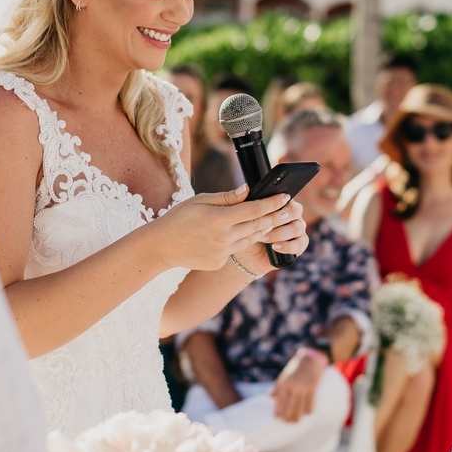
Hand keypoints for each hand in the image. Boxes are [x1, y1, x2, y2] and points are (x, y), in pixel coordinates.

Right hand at [149, 186, 300, 272]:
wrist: (162, 246)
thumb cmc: (179, 218)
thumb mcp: (201, 201)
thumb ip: (227, 197)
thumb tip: (249, 189)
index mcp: (219, 219)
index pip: (255, 209)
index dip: (273, 203)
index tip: (286, 197)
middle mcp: (224, 238)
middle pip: (258, 225)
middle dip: (275, 216)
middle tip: (289, 208)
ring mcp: (222, 252)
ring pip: (251, 238)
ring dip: (264, 228)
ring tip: (272, 219)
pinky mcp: (219, 262)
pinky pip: (237, 248)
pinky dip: (243, 239)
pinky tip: (245, 232)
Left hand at [230, 192, 308, 275]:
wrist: (245, 253)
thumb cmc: (243, 229)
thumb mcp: (237, 215)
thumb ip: (238, 200)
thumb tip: (245, 188)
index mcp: (281, 203)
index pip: (287, 198)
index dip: (278, 204)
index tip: (266, 210)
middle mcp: (292, 215)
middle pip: (296, 211)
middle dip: (279, 219)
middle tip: (264, 225)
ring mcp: (296, 230)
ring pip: (298, 228)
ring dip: (280, 233)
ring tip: (263, 238)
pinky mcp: (297, 245)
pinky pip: (301, 244)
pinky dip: (288, 246)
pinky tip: (275, 247)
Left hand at [270, 349, 324, 421]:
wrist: (310, 358)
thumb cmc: (295, 367)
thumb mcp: (284, 375)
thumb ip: (278, 386)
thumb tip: (270, 397)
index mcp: (284, 382)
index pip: (279, 400)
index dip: (277, 410)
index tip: (276, 418)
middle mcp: (293, 386)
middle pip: (289, 405)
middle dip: (288, 416)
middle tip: (288, 423)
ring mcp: (303, 387)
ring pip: (299, 406)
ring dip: (298, 416)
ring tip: (296, 422)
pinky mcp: (313, 387)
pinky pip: (310, 402)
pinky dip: (309, 410)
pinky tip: (308, 414)